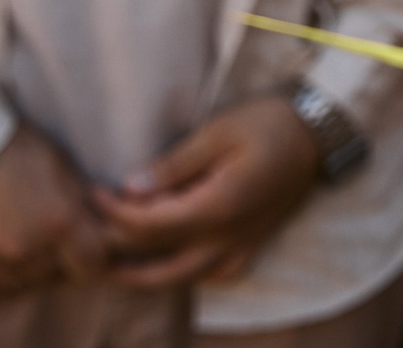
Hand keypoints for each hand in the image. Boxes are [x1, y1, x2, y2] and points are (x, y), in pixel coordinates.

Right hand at [0, 124, 108, 300]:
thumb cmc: (13, 149)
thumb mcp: (62, 169)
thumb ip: (84, 207)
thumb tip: (108, 232)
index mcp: (59, 223)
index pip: (94, 264)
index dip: (91, 254)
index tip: (83, 243)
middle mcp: (25, 250)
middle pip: (56, 276)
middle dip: (58, 259)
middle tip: (44, 234)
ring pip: (21, 286)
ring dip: (25, 269)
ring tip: (14, 235)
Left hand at [92, 96, 321, 286]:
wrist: (315, 135)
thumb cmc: (266, 124)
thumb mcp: (217, 132)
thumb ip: (173, 165)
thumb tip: (130, 187)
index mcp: (217, 208)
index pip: (148, 224)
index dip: (112, 213)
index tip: (90, 195)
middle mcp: (226, 239)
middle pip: (154, 260)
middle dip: (115, 248)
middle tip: (86, 232)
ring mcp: (238, 249)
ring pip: (177, 279)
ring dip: (139, 272)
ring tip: (109, 259)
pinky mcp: (247, 249)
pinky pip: (205, 276)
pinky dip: (176, 273)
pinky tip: (161, 259)